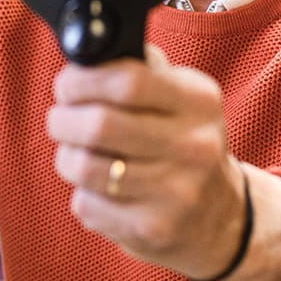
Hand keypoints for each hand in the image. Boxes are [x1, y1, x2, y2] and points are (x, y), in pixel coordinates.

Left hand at [46, 44, 246, 280]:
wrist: (220, 217)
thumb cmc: (182, 140)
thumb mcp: (179, 96)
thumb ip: (140, 68)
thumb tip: (87, 49)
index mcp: (199, 101)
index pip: (127, 81)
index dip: (81, 80)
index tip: (67, 85)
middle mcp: (195, 146)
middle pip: (99, 125)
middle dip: (62, 119)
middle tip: (60, 118)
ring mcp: (177, 193)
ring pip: (84, 167)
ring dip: (66, 156)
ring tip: (75, 151)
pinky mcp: (153, 231)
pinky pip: (87, 205)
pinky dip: (81, 193)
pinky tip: (99, 188)